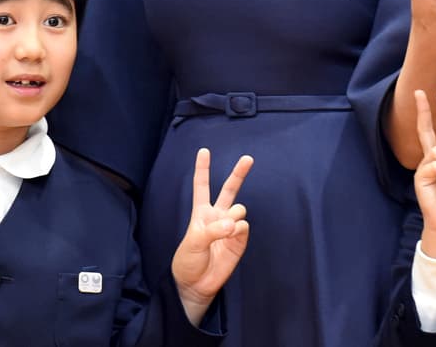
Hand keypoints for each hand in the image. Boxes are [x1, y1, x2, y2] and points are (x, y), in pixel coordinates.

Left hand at [172, 149, 252, 325]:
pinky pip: (244, 226)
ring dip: (233, 215)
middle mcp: (217, 216)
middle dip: (239, 173)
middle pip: (229, 189)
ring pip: (239, 208)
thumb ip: (212, 230)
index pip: (202, 186)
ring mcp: (230, 227)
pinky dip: (238, 230)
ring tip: (226, 230)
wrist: (196, 285)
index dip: (202, 168)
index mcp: (201, 212)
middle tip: (248, 158)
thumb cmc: (188, 261)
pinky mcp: (239, 240)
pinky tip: (232, 236)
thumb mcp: (192, 242)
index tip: (204, 150)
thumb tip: (233, 223)